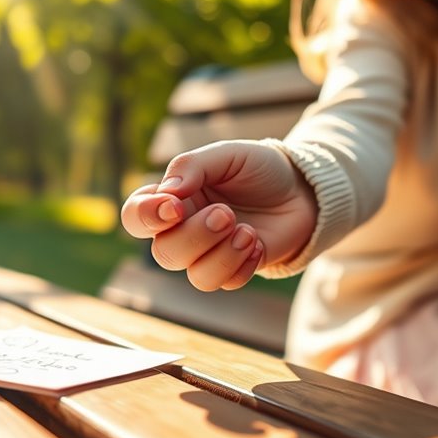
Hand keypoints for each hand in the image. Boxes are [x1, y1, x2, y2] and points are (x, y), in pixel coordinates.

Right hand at [121, 140, 316, 291]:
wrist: (302, 189)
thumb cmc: (259, 168)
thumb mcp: (228, 154)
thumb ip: (192, 166)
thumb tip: (168, 192)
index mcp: (173, 199)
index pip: (136, 216)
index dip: (146, 217)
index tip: (174, 206)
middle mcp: (184, 230)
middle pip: (165, 254)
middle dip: (195, 237)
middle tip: (226, 214)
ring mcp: (210, 253)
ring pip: (196, 276)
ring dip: (222, 255)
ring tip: (247, 231)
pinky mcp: (236, 269)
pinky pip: (227, 283)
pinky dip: (243, 264)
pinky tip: (257, 242)